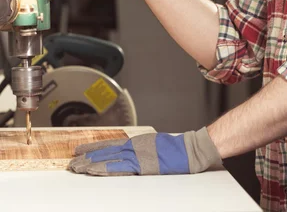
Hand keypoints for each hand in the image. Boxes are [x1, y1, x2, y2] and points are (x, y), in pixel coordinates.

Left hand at [68, 128, 221, 175]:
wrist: (187, 151)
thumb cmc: (174, 151)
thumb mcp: (154, 146)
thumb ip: (139, 151)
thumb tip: (128, 156)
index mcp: (136, 142)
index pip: (109, 144)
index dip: (93, 148)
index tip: (80, 151)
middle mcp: (133, 146)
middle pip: (105, 152)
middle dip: (87, 157)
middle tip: (72, 162)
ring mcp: (136, 155)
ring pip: (107, 159)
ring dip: (91, 164)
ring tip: (77, 168)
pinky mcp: (140, 166)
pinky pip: (118, 168)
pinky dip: (104, 169)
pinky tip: (93, 171)